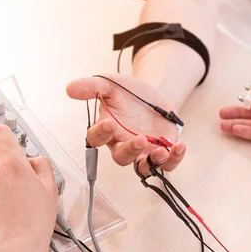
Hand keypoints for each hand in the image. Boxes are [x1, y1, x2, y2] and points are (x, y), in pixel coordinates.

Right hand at [67, 73, 186, 174]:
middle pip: (121, 158)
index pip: (97, 138)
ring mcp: (142, 152)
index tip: (109, 123)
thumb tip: (70, 88)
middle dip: (129, 150)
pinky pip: (167, 165)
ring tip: (161, 151)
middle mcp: (122, 145)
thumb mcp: (111, 84)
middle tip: (139, 139)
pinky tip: (180, 147)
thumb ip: (92, 86)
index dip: (101, 134)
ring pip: (142, 167)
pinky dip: (174, 159)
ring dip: (152, 162)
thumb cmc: (129, 94)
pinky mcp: (161, 154)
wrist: (153, 96)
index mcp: (107, 130)